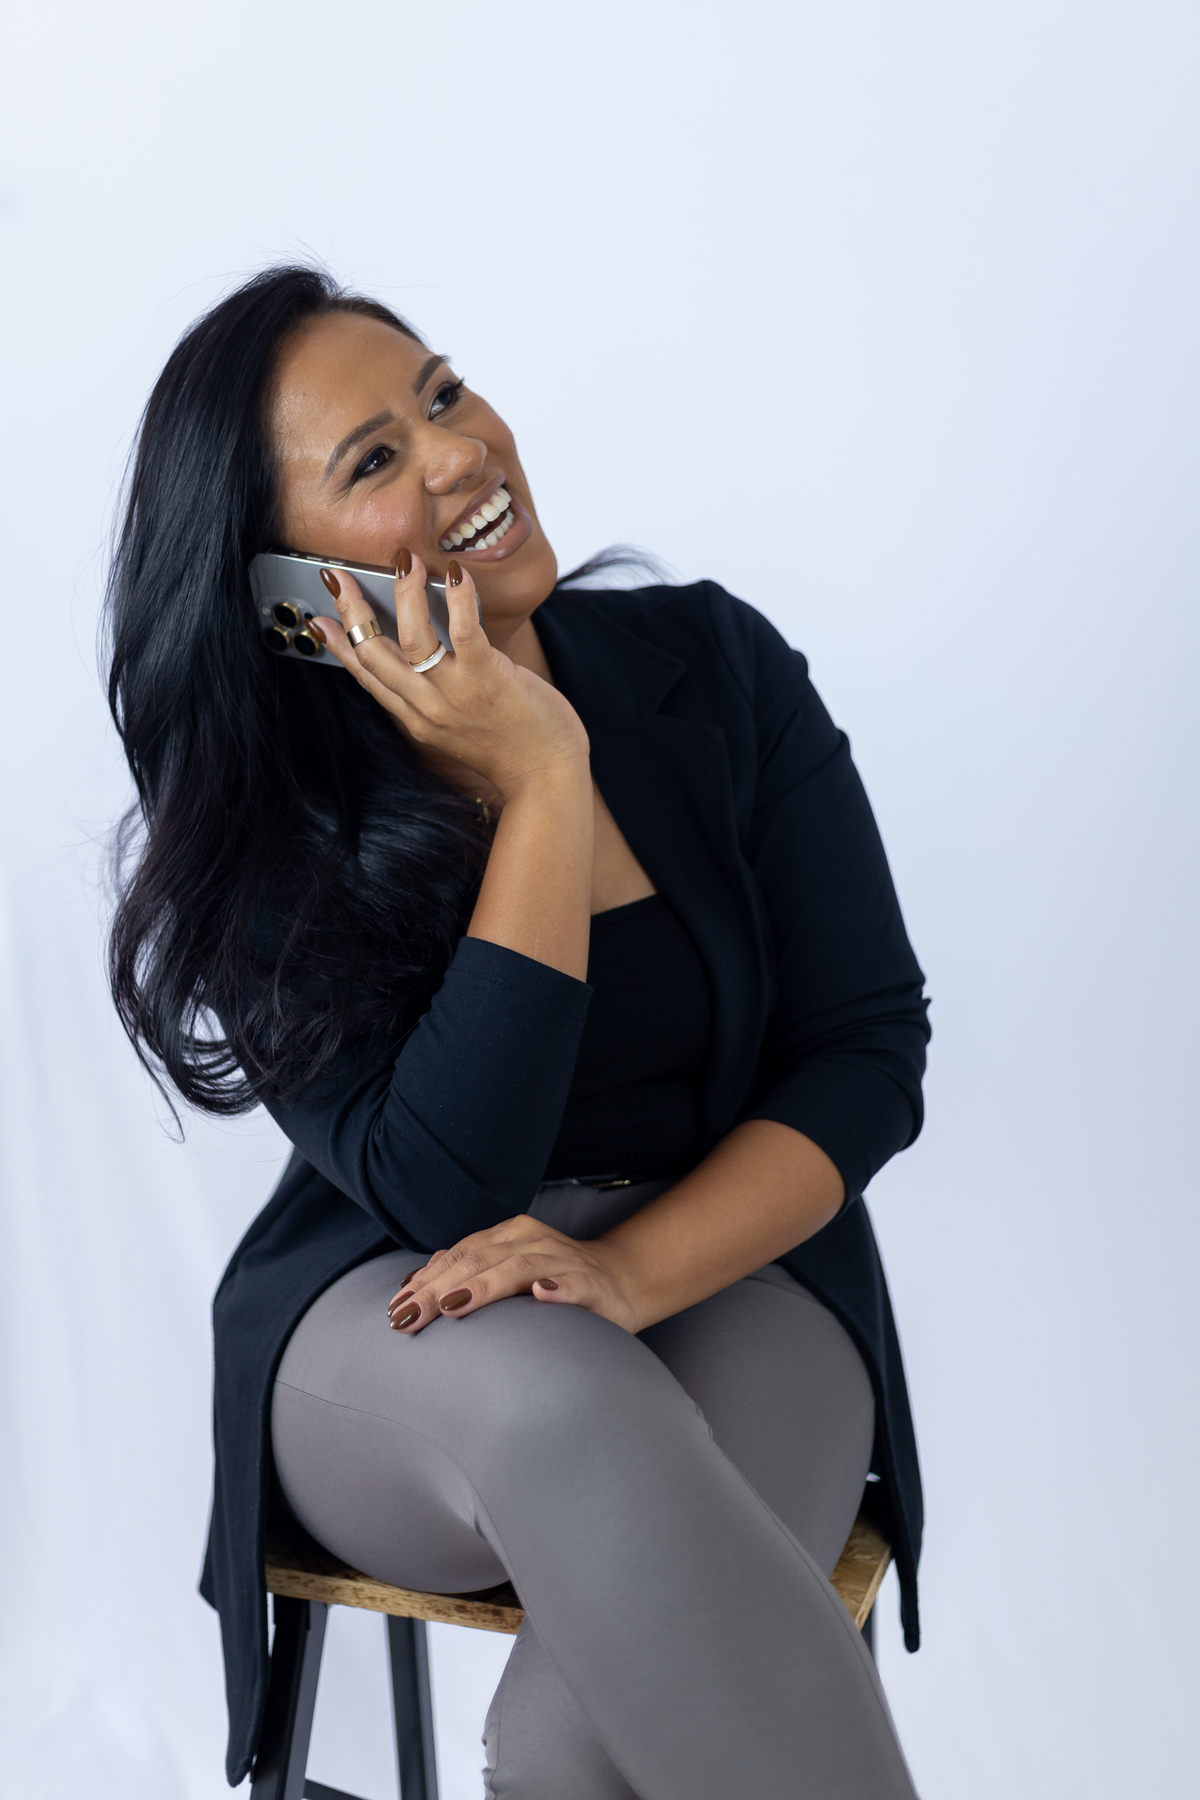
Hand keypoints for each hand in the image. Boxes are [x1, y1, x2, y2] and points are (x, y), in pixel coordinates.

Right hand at [312, 552, 587, 799]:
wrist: (546, 778)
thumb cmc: (510, 747)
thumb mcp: (456, 727)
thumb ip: (432, 694)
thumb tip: (419, 653)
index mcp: (415, 718)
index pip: (366, 676)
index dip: (338, 645)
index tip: (317, 619)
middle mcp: (427, 708)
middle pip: (375, 654)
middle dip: (352, 611)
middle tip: (339, 575)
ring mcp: (456, 694)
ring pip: (412, 640)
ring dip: (404, 596)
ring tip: (404, 562)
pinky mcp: (489, 680)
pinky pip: (465, 633)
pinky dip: (458, 600)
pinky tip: (455, 574)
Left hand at [386, 1214, 643, 1336]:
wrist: (621, 1282)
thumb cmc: (553, 1282)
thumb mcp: (507, 1272)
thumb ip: (468, 1273)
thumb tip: (411, 1286)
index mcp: (510, 1235)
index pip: (460, 1253)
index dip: (427, 1278)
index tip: (396, 1307)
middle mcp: (534, 1241)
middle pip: (480, 1260)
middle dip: (440, 1288)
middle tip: (410, 1316)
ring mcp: (564, 1262)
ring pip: (520, 1267)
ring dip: (486, 1286)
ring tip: (455, 1305)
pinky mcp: (593, 1285)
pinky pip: (575, 1285)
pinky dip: (558, 1290)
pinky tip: (542, 1295)